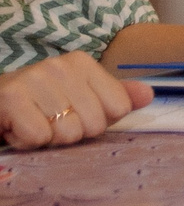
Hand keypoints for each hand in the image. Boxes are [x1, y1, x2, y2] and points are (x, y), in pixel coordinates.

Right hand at [0, 52, 151, 148]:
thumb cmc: (36, 106)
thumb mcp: (79, 99)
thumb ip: (115, 97)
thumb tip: (148, 95)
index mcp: (82, 63)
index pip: (119, 108)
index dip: (98, 122)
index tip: (73, 114)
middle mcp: (60, 65)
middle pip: (94, 124)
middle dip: (72, 132)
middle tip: (49, 122)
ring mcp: (34, 78)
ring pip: (68, 133)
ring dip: (48, 138)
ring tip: (32, 123)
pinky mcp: (11, 97)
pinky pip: (39, 137)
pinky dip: (27, 141)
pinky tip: (17, 128)